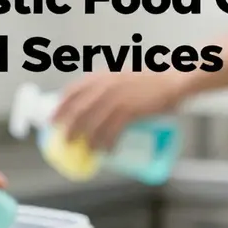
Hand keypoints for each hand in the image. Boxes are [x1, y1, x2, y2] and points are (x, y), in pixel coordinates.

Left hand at [53, 70, 184, 149]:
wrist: (174, 80)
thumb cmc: (152, 82)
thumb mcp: (124, 77)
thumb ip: (109, 87)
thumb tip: (96, 107)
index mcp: (102, 76)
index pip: (73, 91)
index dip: (60, 107)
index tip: (53, 120)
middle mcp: (106, 86)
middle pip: (79, 110)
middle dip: (69, 127)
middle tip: (66, 142)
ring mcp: (117, 97)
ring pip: (93, 123)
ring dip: (87, 140)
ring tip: (86, 150)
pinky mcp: (129, 110)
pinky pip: (112, 131)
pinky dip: (107, 143)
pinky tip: (107, 151)